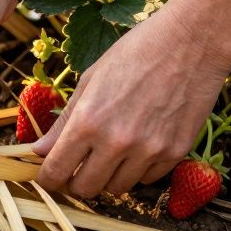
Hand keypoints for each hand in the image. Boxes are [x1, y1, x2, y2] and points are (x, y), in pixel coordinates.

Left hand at [33, 5, 230, 196]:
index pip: (56, 173)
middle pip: (86, 189)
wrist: (192, 41)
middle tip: (80, 165)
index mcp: (88, 121)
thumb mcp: (91, 80)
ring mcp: (149, 151)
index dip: (48, 179)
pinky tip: (140, 144)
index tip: (50, 175)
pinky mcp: (176, 153)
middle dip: (77, 181)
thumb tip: (38, 151)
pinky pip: (148, 179)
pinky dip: (139, 169)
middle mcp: (116, 142)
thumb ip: (64, 121)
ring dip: (109, 175)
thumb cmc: (136, 52)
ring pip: (117, 188)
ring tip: (112, 150)